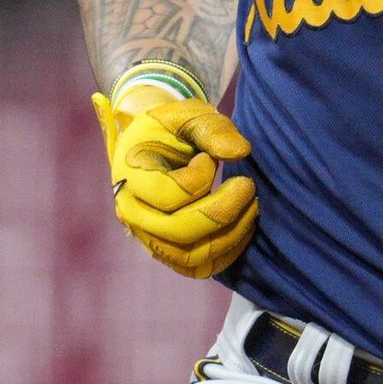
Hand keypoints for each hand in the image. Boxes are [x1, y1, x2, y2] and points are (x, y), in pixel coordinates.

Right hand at [92, 92, 257, 278]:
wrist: (156, 147)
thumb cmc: (172, 129)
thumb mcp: (188, 115)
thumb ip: (213, 129)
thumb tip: (241, 152)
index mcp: (130, 175)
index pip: (170, 193)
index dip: (200, 176)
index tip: (208, 158)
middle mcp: (132, 212)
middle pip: (180, 230)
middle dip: (223, 210)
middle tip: (249, 186)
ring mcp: (146, 236)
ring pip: (190, 256)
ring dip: (230, 235)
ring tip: (252, 206)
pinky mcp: (165, 252)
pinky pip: (196, 269)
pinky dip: (225, 254)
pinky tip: (245, 227)